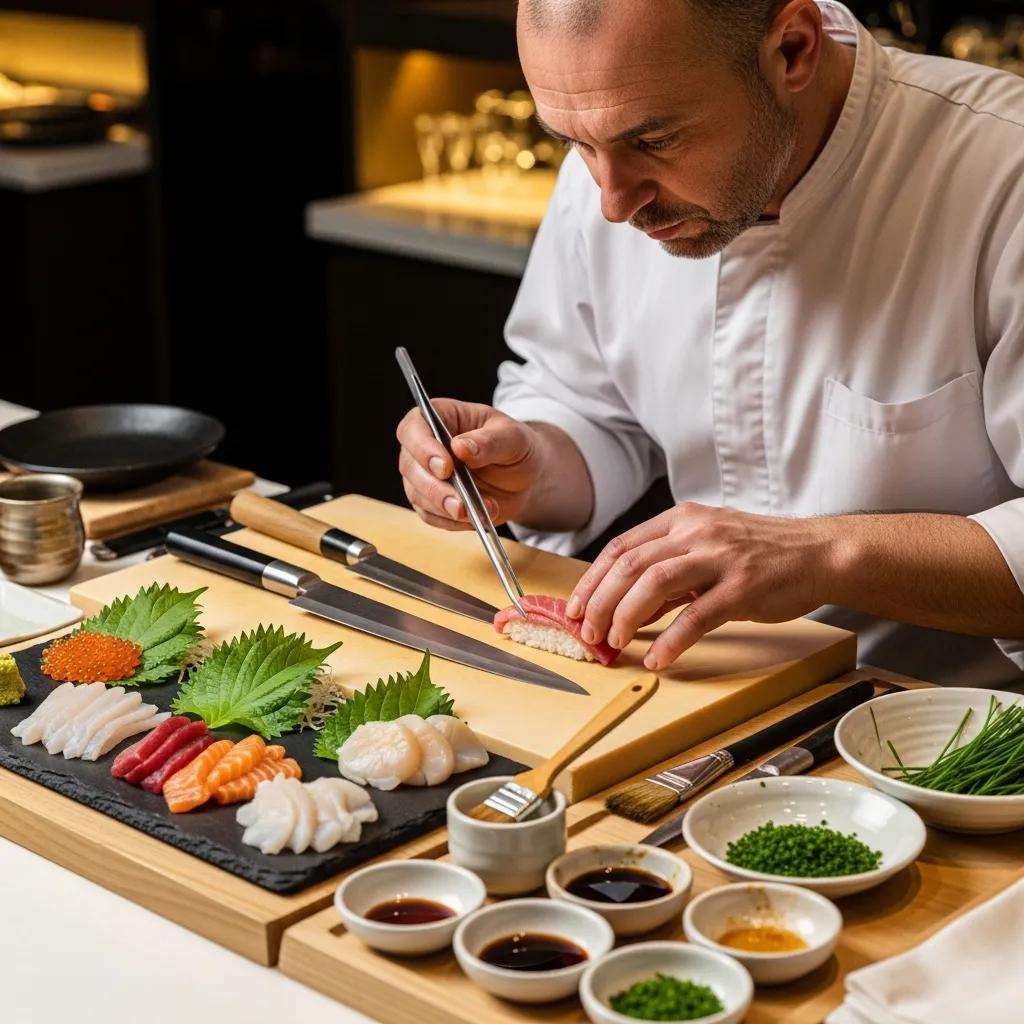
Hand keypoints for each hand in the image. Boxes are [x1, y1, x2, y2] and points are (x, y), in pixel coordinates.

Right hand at [396, 399, 543, 530]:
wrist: (524, 477)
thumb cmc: (516, 446)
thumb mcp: (513, 437)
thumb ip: (489, 441)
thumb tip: (460, 447)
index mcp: (441, 417)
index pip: (414, 428)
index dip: (423, 448)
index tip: (445, 467)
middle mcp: (425, 446)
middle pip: (410, 466)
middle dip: (434, 488)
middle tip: (459, 503)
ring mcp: (425, 475)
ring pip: (418, 495)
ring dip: (446, 508)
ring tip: (479, 510)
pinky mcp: (432, 502)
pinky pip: (432, 516)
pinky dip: (453, 522)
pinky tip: (477, 517)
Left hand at [566, 502, 836, 669]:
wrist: (818, 552)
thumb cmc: (760, 553)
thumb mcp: (707, 547)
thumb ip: (668, 570)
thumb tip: (625, 606)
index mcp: (681, 520)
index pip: (620, 547)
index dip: (591, 580)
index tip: (574, 607)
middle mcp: (695, 533)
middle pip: (628, 565)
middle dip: (599, 602)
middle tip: (588, 631)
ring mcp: (719, 558)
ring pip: (653, 584)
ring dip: (625, 617)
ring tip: (615, 642)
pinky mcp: (741, 587)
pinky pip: (695, 617)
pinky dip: (670, 641)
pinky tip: (658, 658)